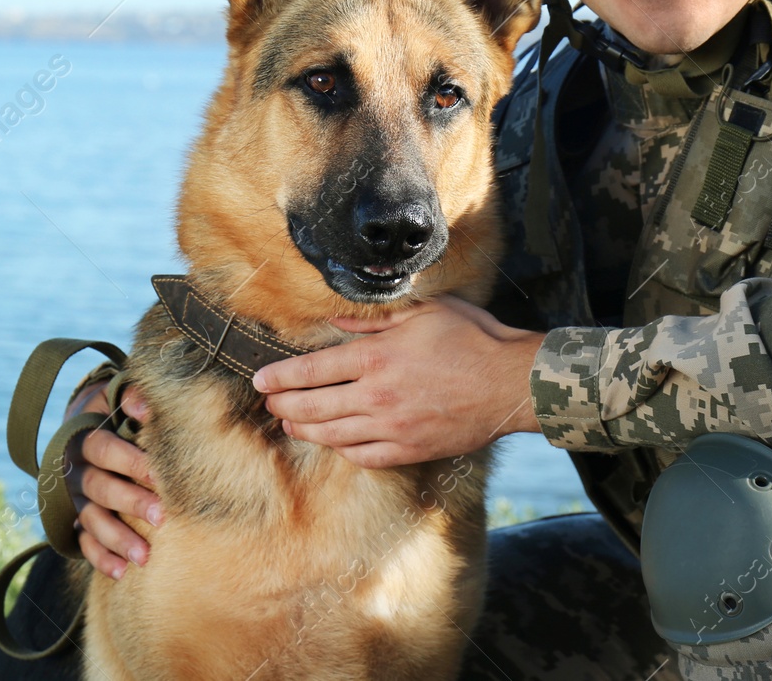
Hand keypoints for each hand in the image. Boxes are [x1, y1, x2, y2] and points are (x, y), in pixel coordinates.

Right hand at [65, 382, 162, 579]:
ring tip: (145, 557)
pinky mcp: (77, 521)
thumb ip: (131, 395)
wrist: (84, 428)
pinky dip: (100, 559)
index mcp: (84, 437)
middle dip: (130, 503)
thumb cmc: (113, 413)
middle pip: (99, 488)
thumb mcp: (115, 397)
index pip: (102, 448)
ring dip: (117, 539)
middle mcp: (76, 470)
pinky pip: (84, 544)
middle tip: (162, 517)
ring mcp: (76, 500)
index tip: (159, 474)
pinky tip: (121, 573)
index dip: (129, 461)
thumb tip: (144, 406)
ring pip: (92, 521)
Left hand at [252, 295, 543, 467]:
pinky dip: (341, 450)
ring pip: (332, 435)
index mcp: (376, 357)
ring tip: (290, 423)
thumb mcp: (421, 313)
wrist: (511, 383)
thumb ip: (373, 321)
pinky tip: (333, 443)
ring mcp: (392, 427)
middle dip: (282, 405)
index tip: (259, 379)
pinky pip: (363, 456)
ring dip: (304, 429)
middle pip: (312, 406)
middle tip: (268, 402)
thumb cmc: (472, 339)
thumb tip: (335, 324)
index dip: (279, 376)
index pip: (311, 370)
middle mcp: (377, 395)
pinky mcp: (410, 450)